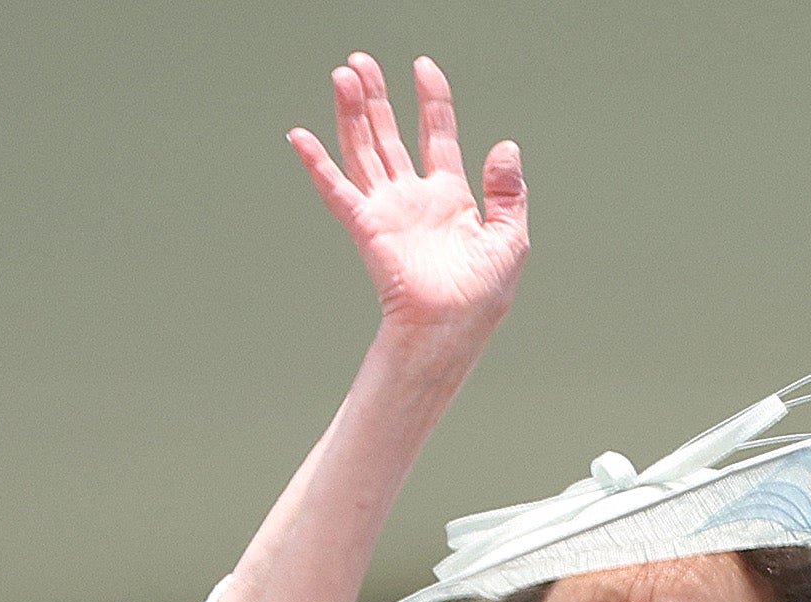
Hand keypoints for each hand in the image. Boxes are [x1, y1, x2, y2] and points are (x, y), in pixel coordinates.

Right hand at [291, 55, 526, 350]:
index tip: (422, 67)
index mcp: (449, 198)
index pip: (436, 135)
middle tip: (361, 62)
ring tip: (343, 75)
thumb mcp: (510, 238)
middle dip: (376, 97)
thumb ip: (507, 191)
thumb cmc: (482, 297)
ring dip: (351, 113)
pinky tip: (300, 136)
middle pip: (389, 135)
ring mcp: (387, 212)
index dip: (431, 100)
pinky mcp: (367, 228)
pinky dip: (317, 163)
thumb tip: (506, 145)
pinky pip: (337, 190)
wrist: (450, 330)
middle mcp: (413, 199)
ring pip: (363, 150)